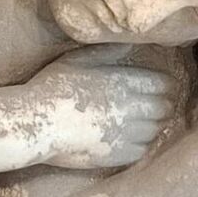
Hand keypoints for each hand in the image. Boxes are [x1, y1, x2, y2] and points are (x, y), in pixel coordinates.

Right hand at [29, 45, 178, 168]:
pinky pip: (142, 150)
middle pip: (164, 107)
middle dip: (161, 105)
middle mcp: (130, 107)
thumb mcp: (75, 60)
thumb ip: (106, 52)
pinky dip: (140, 144)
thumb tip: (130, 42)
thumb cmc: (50, 88)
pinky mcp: (118, 154)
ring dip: (152, 125)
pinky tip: (128, 140)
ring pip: (155, 130)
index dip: (163, 85)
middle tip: (151, 106)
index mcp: (122, 82)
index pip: (162, 83)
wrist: (33, 123)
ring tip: (140, 123)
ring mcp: (125, 133)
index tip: (158, 87)